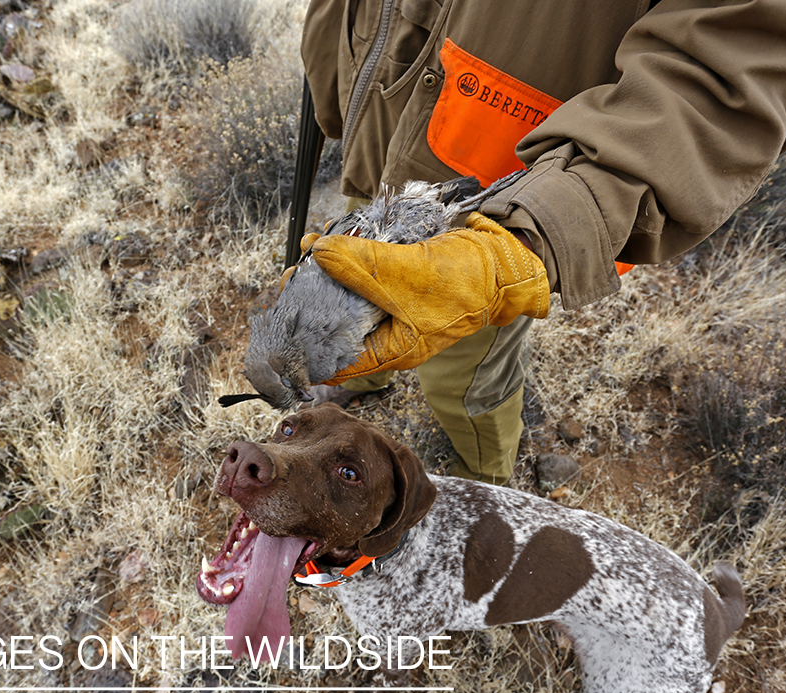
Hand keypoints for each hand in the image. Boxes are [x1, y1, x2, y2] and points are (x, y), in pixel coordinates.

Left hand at [309, 213, 548, 380]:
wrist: (505, 258)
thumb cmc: (465, 283)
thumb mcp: (406, 274)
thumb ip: (360, 265)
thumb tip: (317, 252)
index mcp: (391, 351)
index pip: (336, 363)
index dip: (305, 349)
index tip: (280, 327)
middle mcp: (387, 332)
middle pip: (336, 321)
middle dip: (311, 299)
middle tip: (291, 276)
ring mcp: (391, 304)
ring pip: (347, 291)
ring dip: (327, 269)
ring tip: (309, 248)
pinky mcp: (396, 278)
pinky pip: (363, 269)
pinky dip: (347, 253)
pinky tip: (329, 237)